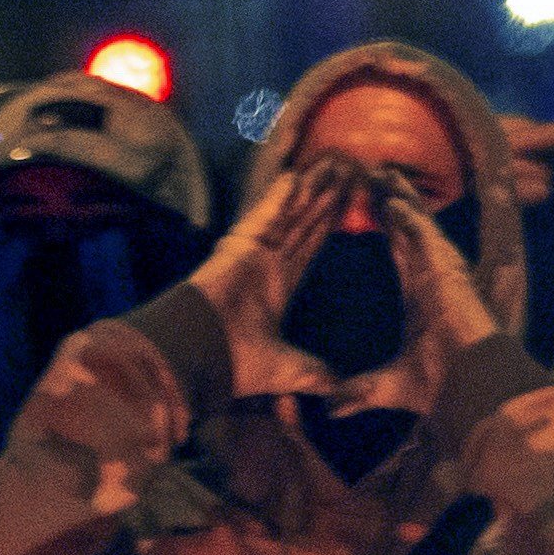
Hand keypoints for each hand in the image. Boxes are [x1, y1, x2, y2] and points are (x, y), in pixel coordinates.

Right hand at [190, 151, 356, 360]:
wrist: (201, 359)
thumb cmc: (235, 364)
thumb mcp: (289, 370)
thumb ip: (316, 374)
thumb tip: (342, 391)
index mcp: (280, 285)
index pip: (313, 245)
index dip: (331, 222)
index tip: (352, 202)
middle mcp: (268, 263)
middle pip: (306, 221)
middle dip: (327, 196)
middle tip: (350, 169)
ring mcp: (253, 252)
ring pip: (291, 213)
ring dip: (312, 189)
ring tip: (335, 162)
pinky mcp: (239, 247)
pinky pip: (264, 216)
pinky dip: (279, 197)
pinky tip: (297, 175)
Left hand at [374, 168, 502, 377]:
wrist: (465, 386)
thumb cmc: (436, 385)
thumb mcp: (385, 386)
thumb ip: (359, 390)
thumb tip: (332, 410)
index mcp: (418, 299)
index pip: (397, 254)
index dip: (384, 231)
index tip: (370, 210)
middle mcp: (429, 279)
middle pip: (405, 231)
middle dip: (389, 203)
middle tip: (371, 175)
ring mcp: (440, 271)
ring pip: (415, 226)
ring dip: (398, 199)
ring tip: (379, 172)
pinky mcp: (447, 270)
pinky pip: (424, 235)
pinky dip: (409, 216)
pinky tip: (392, 198)